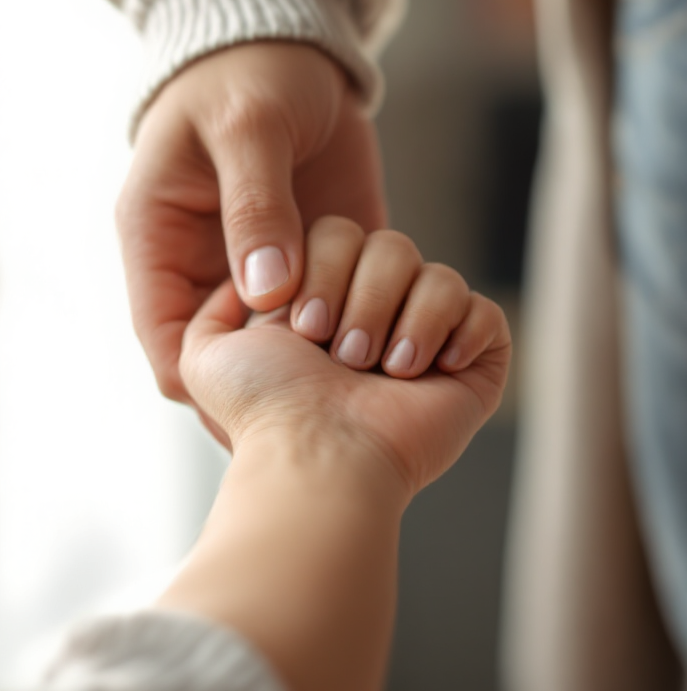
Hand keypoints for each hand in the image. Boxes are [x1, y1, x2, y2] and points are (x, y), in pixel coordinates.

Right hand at [116, 43, 386, 400]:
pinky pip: (324, 309)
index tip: (263, 404)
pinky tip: (386, 343)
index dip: (203, 382)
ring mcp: (256, 265)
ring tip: (359, 388)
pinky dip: (351, 326)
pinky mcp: (308, 257)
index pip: (164, 339)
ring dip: (313, 364)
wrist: (290, 39)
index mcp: (157, 238)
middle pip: (221, 360)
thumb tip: (266, 295)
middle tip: (322, 415)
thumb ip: (255, 207)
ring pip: (276, 345)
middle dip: (267, 388)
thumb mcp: (249, 128)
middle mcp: (201, 265)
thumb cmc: (250, 70)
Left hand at [180, 218, 511, 499]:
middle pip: (392, 244)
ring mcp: (428, 341)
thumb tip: (257, 276)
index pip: (341, 234)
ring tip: (385, 370)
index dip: (325, 266)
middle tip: (344, 355)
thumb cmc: (265, 410)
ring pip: (438, 275)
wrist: (318, 457)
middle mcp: (378, 316)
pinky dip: (460, 332)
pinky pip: (485, 312)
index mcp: (326, 305)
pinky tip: (433, 368)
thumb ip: (214, 303)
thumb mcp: (205, 350)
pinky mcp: (473, 366)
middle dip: (364, 296)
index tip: (305, 327)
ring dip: (408, 321)